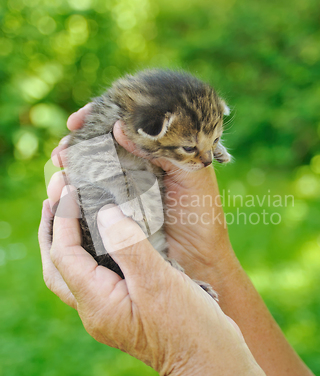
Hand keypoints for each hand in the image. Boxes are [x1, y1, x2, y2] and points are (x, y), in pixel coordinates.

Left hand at [38, 188, 287, 375]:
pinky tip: (100, 235)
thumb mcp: (159, 281)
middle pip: (57, 266)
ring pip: (71, 272)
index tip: (71, 188)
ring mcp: (108, 312)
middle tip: (55, 195)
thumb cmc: (189, 326)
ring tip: (68, 210)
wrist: (210, 365)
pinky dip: (87, 251)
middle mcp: (95, 310)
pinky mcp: (122, 308)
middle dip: (51, 229)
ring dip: (65, 240)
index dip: (64, 219)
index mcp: (98, 304)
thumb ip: (128, 244)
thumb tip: (103, 213)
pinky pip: (92, 275)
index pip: (65, 254)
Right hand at [51, 105, 240, 287]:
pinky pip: (92, 193)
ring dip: (74, 158)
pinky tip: (64, 181)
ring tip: (61, 158)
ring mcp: (127, 188)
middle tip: (67, 140)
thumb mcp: (191, 175)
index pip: (128, 123)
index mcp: (161, 151)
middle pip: (105, 142)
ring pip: (94, 165)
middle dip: (82, 138)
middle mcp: (141, 165)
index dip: (102, 116)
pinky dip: (76, 186)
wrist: (199, 260)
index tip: (81, 118)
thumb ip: (165, 148)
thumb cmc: (202, 215)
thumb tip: (121, 126)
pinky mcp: (117, 211)